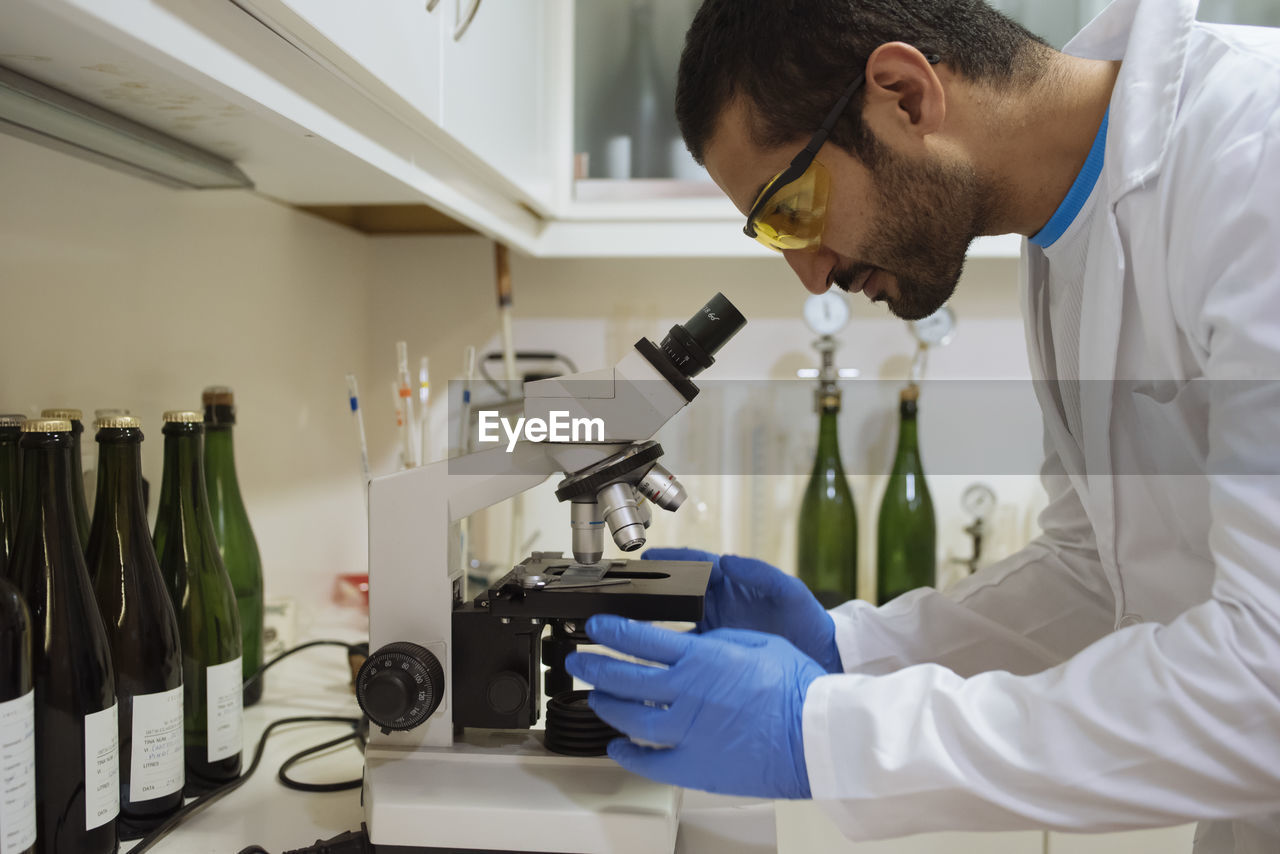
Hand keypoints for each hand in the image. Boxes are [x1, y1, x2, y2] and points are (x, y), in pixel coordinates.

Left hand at [566, 615, 823, 798]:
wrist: (817, 735)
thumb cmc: (797, 688)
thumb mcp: (757, 644)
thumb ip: (719, 643)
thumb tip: (694, 644)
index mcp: (701, 659)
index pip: (640, 640)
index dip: (612, 632)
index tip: (596, 628)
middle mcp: (686, 693)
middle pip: (624, 678)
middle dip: (594, 667)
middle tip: (578, 662)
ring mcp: (686, 732)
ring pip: (629, 719)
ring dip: (607, 706)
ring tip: (595, 699)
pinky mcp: (694, 765)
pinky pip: (650, 762)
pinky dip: (629, 755)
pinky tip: (617, 748)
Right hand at [643, 547, 841, 672]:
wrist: (822, 662)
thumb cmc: (809, 622)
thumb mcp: (790, 592)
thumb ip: (761, 574)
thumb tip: (729, 558)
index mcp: (734, 584)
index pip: (696, 565)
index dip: (672, 560)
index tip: (649, 558)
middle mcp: (719, 606)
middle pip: (677, 594)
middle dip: (651, 591)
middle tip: (624, 591)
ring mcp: (715, 632)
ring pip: (674, 626)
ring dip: (651, 626)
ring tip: (626, 627)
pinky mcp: (715, 659)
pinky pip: (686, 655)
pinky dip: (667, 658)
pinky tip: (650, 662)